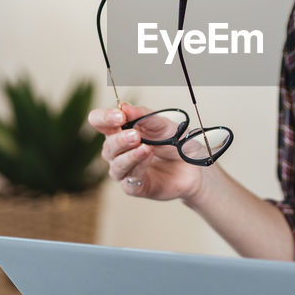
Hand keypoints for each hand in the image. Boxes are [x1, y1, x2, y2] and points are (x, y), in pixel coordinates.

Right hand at [87, 102, 204, 200]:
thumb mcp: (163, 124)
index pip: (100, 123)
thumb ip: (144, 116)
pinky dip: (139, 166)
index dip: (103, 118)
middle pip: (107, 146)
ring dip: (129, 155)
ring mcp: (126, 170)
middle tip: (135, 135)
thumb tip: (124, 107)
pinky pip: (130, 179)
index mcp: (121, 131)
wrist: (195, 166)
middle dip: (119, 140)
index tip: (118, 116)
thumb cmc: (176, 144)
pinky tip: (148, 156)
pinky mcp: (135, 187)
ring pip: (116, 165)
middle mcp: (119, 152)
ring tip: (145, 147)